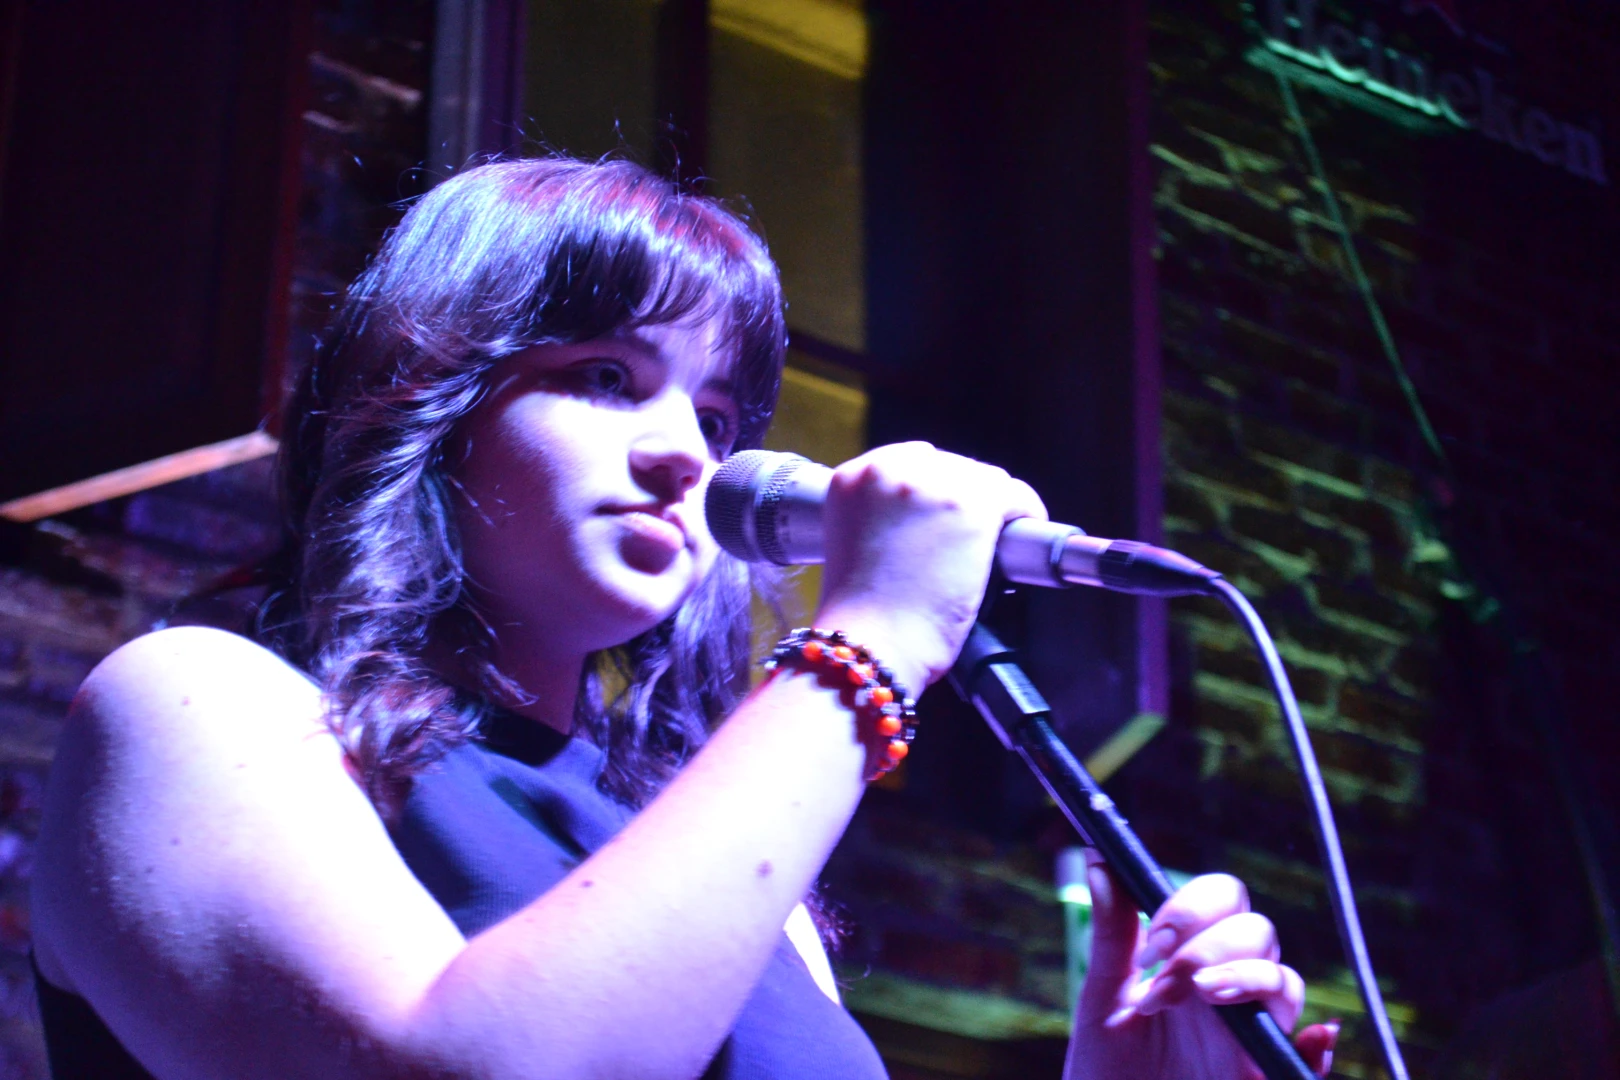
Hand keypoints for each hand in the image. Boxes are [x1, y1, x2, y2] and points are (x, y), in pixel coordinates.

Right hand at [812, 442, 1045, 690]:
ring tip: (995, 537)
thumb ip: (884, 517)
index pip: (913, 461)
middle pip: (951, 466)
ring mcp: (932, 485)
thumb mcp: (856, 544)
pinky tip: (1025, 527)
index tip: (948, 511)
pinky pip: (1015, 496)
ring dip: (993, 505)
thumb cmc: (862, 615)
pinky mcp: (972, 506)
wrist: (871, 644)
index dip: (937, 488)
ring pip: (984, 479)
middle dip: (964, 497)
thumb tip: (933, 516)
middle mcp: (889, 470)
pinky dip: (1026, 510)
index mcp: (853, 478)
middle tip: (970, 535)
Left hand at [1065, 853, 1337, 1079]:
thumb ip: (1112, 935)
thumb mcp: (1102, 1001)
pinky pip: (1310, 1059)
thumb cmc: (1107, 1071)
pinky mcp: (1264, 1076)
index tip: (1153, 943)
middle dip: (1211, 945)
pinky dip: (1316, 1046)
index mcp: (1191, 958)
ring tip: (1201, 996)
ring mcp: (1252, 1034)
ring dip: (1247, 977)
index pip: (1223, 901)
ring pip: (1285, 981)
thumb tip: (1098, 860)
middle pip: (1258, 930)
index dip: (1194, 907)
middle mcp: (1228, 989)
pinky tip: (1311, 1040)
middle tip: (1164, 986)